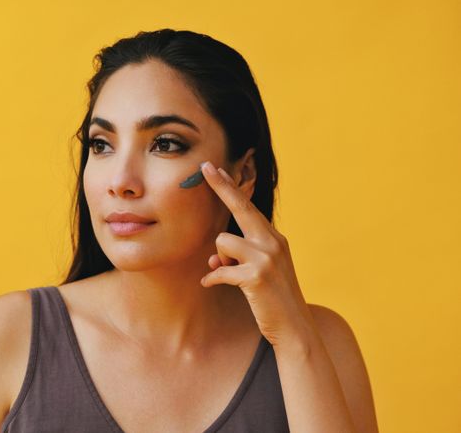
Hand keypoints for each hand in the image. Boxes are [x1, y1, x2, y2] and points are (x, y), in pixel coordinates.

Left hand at [200, 161, 315, 347]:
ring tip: (231, 274)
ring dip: (220, 259)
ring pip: (222, 242)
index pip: (248, 207)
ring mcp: (266, 258)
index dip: (230, 187)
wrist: (294, 329)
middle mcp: (273, 242)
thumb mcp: (259, 272)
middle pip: (240, 207)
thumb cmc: (273, 300)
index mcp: (274, 239)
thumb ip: (239, 258)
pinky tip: (211, 285)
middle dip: (221, 186)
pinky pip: (220, 270)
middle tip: (204, 168)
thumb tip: (214, 256)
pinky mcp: (256, 276)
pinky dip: (212, 278)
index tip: (215, 170)